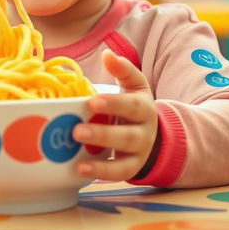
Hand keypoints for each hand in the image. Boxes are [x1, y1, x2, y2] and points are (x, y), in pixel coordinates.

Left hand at [73, 50, 157, 180]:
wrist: (152, 131)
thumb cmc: (133, 104)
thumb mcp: (133, 85)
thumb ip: (122, 70)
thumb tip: (107, 54)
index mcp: (143, 107)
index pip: (132, 106)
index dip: (114, 104)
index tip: (93, 101)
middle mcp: (145, 132)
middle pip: (127, 136)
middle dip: (102, 134)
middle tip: (77, 130)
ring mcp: (139, 153)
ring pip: (123, 158)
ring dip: (100, 159)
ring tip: (76, 158)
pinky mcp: (131, 168)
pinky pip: (118, 174)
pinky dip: (101, 173)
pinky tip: (80, 169)